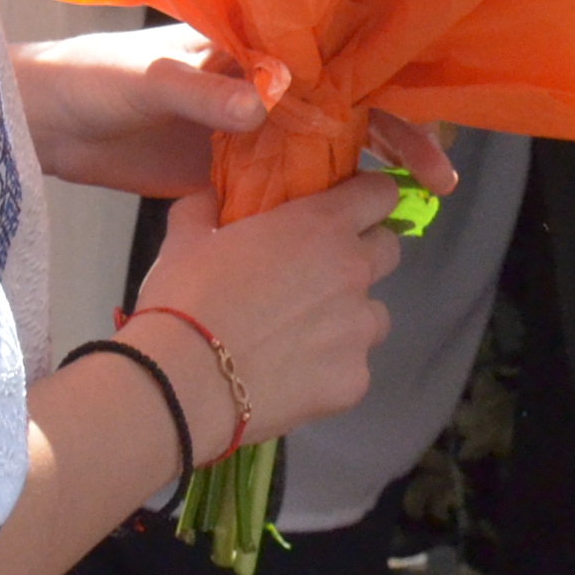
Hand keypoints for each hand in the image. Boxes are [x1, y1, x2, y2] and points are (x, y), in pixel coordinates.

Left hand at [13, 26, 459, 200]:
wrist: (42, 123)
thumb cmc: (89, 79)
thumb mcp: (144, 78)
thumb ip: (199, 91)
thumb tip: (257, 106)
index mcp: (249, 45)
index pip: (333, 57)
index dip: (384, 83)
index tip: (425, 117)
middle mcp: (258, 84)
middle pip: (344, 106)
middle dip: (396, 135)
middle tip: (437, 179)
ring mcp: (245, 132)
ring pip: (322, 151)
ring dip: (364, 177)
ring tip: (409, 210)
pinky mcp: (225, 174)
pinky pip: (283, 190)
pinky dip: (315, 208)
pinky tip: (345, 235)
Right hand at [128, 170, 403, 447]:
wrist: (186, 381)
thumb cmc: (187, 296)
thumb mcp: (187, 234)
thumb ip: (209, 204)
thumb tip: (213, 194)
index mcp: (322, 225)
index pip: (380, 193)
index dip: (366, 197)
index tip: (345, 207)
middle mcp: (354, 272)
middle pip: (388, 250)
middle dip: (362, 254)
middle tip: (317, 271)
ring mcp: (360, 330)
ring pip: (374, 314)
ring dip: (348, 315)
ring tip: (302, 333)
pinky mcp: (355, 381)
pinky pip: (354, 366)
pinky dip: (331, 367)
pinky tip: (292, 375)